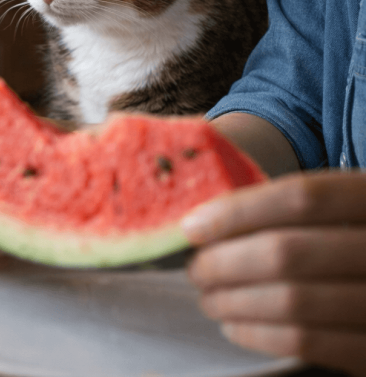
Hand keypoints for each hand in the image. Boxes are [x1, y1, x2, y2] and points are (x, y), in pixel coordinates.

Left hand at [182, 172, 365, 375]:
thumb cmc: (345, 241)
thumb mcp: (336, 212)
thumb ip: (283, 209)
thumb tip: (201, 222)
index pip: (302, 196)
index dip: (238, 211)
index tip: (192, 226)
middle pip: (286, 252)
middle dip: (223, 262)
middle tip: (196, 269)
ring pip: (290, 301)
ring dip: (232, 301)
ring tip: (209, 297)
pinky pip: (303, 342)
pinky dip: (255, 332)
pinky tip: (234, 324)